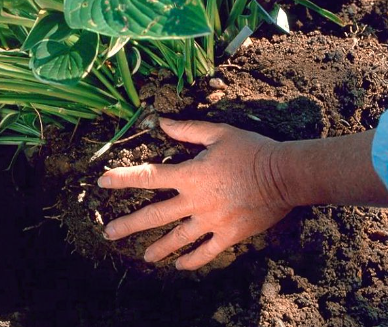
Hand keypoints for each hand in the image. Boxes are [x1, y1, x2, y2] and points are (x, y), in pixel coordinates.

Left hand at [97, 119, 291, 270]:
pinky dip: (192, 261)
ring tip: (144, 257)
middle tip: (108, 233)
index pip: (148, 176)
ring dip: (158, 249)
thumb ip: (187, 129)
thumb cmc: (252, 150)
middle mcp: (195, 201)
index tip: (102, 181)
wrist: (284, 175)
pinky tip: (180, 265)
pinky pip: (206, 252)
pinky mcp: (229, 235)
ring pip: (177, 239)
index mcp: (190, 175)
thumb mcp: (218, 133)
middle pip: (154, 215)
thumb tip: (161, 122)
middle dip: (128, 225)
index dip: (123, 178)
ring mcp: (211, 222)